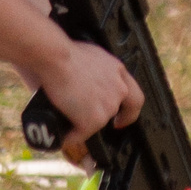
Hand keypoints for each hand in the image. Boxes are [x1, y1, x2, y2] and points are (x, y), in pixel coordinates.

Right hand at [33, 39, 142, 157]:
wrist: (57, 58)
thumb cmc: (63, 52)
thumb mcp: (89, 56)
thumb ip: (93, 70)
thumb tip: (80, 80)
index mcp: (117, 70)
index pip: (134, 95)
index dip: (129, 110)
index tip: (122, 117)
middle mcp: (118, 89)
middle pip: (119, 110)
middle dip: (112, 119)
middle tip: (103, 125)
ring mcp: (108, 106)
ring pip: (98, 123)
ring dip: (84, 125)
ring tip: (68, 127)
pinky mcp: (94, 120)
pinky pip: (81, 135)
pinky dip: (70, 137)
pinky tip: (62, 136)